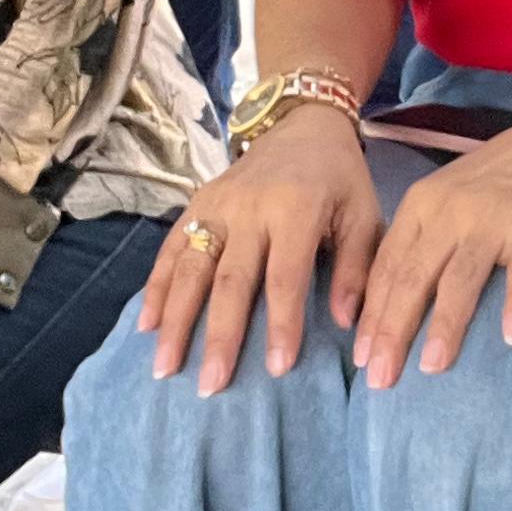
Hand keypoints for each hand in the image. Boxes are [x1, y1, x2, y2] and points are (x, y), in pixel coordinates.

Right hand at [140, 103, 379, 392]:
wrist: (303, 125)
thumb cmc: (340, 181)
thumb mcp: (364, 215)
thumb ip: (358, 268)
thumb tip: (347, 323)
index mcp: (297, 208)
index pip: (285, 276)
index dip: (282, 323)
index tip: (278, 370)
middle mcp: (250, 207)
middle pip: (230, 280)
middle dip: (219, 335)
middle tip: (210, 385)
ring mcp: (217, 205)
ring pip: (192, 268)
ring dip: (176, 320)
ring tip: (163, 367)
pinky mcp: (196, 205)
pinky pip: (171, 249)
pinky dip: (157, 288)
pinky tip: (146, 326)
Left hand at [350, 107, 511, 385]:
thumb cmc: (503, 181)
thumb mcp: (449, 199)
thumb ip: (423, 239)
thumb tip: (393, 303)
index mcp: (422, 205)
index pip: (388, 267)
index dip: (373, 315)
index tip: (362, 359)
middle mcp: (450, 210)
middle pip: (413, 277)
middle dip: (393, 331)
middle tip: (380, 379)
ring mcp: (492, 217)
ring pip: (460, 278)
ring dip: (445, 326)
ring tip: (431, 367)